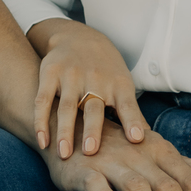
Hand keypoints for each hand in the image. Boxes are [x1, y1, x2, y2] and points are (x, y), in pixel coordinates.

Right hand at [29, 19, 145, 157]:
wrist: (77, 37)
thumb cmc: (105, 70)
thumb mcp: (122, 85)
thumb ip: (132, 113)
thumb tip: (149, 141)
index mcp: (117, 84)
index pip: (127, 104)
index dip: (132, 121)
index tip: (136, 139)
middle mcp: (95, 79)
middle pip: (94, 108)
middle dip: (93, 129)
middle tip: (90, 152)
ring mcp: (71, 76)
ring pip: (68, 107)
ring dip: (65, 131)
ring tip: (64, 154)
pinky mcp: (50, 74)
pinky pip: (44, 100)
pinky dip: (41, 121)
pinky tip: (43, 141)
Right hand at [43, 117, 190, 190]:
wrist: (72, 129)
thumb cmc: (121, 148)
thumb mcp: (156, 153)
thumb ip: (188, 167)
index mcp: (161, 152)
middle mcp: (140, 156)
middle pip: (168, 187)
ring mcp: (112, 162)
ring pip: (136, 187)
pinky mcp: (84, 171)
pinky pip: (96, 184)